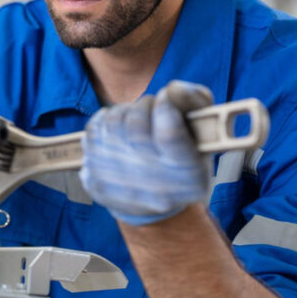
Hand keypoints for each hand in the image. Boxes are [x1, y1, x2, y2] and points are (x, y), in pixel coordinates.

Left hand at [80, 81, 212, 224]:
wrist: (150, 207)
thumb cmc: (181, 162)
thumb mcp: (204, 135)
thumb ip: (196, 103)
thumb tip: (171, 90)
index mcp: (187, 176)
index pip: (169, 133)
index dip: (165, 106)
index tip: (165, 98)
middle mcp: (152, 185)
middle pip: (137, 122)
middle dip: (145, 104)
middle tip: (152, 106)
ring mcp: (119, 184)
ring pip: (113, 122)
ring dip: (125, 111)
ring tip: (135, 118)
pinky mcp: (94, 180)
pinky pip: (92, 132)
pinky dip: (104, 121)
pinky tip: (117, 128)